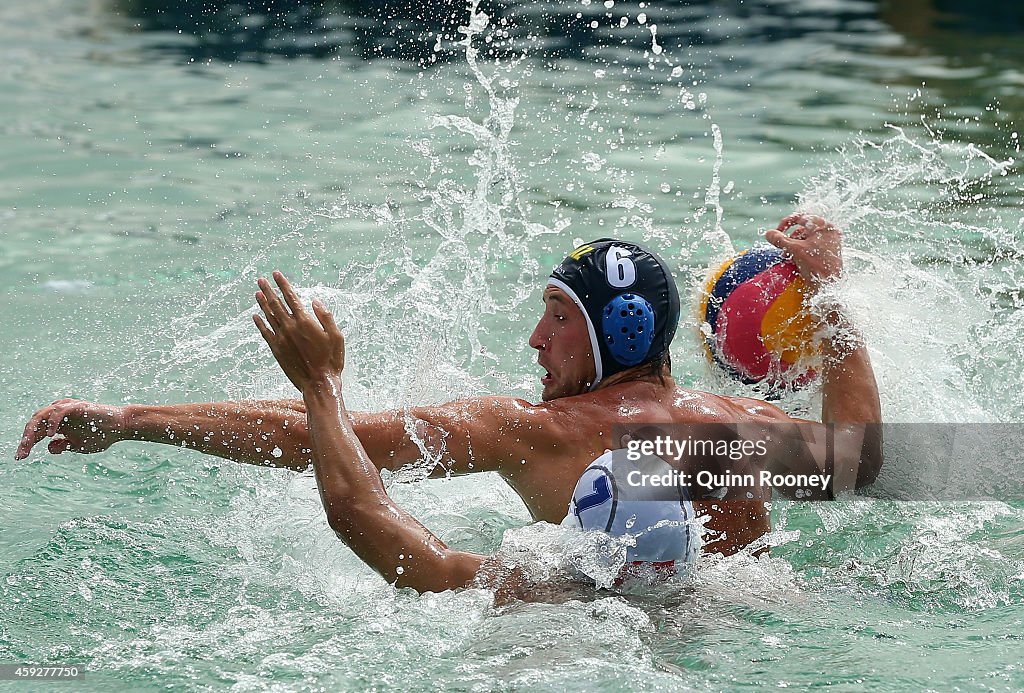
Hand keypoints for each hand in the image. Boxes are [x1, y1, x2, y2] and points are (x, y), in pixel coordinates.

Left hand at [15, 399, 126, 459]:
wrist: (121, 427)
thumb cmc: (102, 435)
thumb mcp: (78, 446)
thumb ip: (63, 446)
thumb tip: (49, 447)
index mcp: (58, 424)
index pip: (37, 432)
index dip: (26, 444)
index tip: (20, 458)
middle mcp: (59, 414)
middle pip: (35, 423)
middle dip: (26, 439)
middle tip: (22, 453)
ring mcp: (68, 408)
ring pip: (42, 415)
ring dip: (33, 430)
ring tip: (28, 443)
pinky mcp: (77, 406)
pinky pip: (58, 412)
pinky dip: (52, 422)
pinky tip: (50, 434)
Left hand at [253, 271, 344, 392]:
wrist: (319, 384)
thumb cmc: (331, 361)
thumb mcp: (337, 336)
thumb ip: (326, 317)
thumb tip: (314, 302)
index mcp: (305, 322)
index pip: (291, 297)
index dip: (283, 284)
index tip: (276, 274)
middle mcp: (290, 328)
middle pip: (276, 304)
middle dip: (268, 290)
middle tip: (261, 279)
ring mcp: (281, 339)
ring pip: (269, 316)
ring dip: (262, 303)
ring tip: (257, 293)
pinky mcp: (276, 350)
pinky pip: (265, 333)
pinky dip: (259, 323)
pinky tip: (255, 316)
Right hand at [765, 213, 842, 290]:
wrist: (830, 287)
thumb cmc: (816, 266)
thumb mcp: (795, 250)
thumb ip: (780, 240)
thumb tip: (768, 233)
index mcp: (825, 226)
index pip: (802, 217)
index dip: (786, 223)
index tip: (777, 232)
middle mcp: (829, 232)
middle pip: (803, 228)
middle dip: (790, 238)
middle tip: (783, 248)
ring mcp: (830, 243)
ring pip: (806, 238)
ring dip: (794, 246)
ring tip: (787, 256)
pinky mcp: (828, 253)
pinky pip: (811, 247)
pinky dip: (801, 251)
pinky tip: (795, 260)